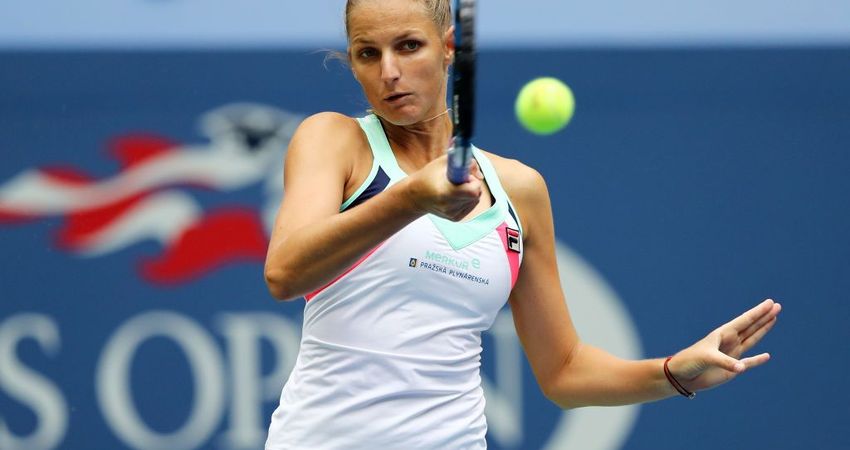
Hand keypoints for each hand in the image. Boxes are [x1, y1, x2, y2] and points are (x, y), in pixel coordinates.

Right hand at [404, 154, 483, 220]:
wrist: (415, 196)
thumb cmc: (429, 176)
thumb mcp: (443, 163)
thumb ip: (464, 162)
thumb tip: (480, 175)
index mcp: (445, 192)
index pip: (473, 191)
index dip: (472, 181)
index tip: (463, 176)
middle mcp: (449, 207)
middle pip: (476, 195)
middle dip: (473, 185)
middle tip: (459, 180)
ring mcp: (452, 214)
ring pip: (475, 200)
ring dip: (471, 192)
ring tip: (456, 188)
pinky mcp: (455, 218)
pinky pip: (471, 205)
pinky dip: (468, 198)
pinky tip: (456, 195)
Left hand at [667, 299, 781, 392]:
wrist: (681, 376)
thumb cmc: (689, 361)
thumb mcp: (707, 358)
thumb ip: (725, 362)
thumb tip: (741, 367)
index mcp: (722, 334)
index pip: (745, 320)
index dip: (758, 312)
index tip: (770, 303)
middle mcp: (729, 342)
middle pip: (751, 326)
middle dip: (764, 317)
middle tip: (778, 306)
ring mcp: (731, 354)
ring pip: (752, 339)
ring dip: (763, 330)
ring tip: (774, 319)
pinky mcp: (732, 368)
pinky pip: (749, 362)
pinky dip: (758, 360)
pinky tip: (767, 356)